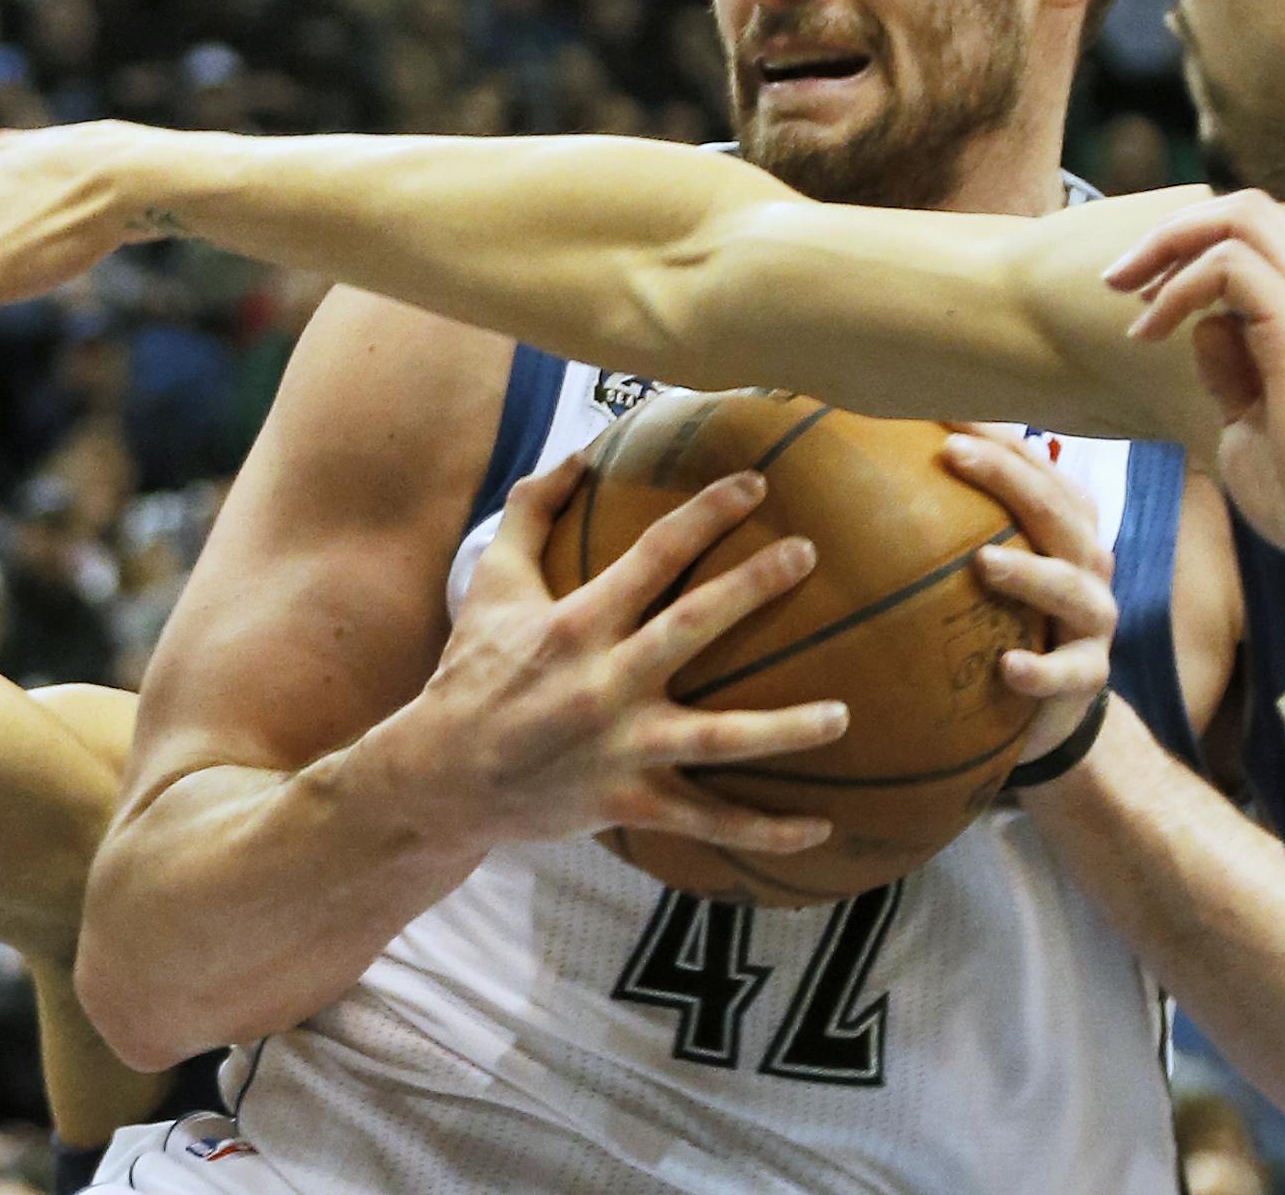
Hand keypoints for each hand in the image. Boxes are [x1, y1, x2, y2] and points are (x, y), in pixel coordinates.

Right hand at [412, 453, 847, 852]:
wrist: (441, 776)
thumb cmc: (473, 670)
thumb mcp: (491, 583)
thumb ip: (531, 511)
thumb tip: (582, 452)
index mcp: (578, 622)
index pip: (654, 553)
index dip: (707, 513)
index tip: (758, 484)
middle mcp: (605, 682)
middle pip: (693, 627)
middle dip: (753, 587)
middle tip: (807, 553)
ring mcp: (622, 747)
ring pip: (718, 739)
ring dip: (784, 730)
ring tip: (843, 715)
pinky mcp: (630, 802)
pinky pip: (707, 821)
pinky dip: (764, 833)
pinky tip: (820, 829)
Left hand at [940, 427, 1115, 757]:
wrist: (1049, 702)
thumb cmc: (1003, 614)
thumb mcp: (984, 560)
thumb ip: (947, 516)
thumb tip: (865, 458)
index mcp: (1063, 522)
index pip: (1035, 465)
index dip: (995, 435)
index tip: (940, 409)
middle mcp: (1085, 562)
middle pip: (1056, 511)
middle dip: (1007, 478)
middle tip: (953, 454)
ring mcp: (1092, 619)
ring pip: (1070, 587)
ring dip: (1029, 572)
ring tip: (984, 561)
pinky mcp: (1087, 676)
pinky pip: (1068, 674)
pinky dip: (1040, 670)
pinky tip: (1007, 666)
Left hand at [1104, 190, 1284, 598]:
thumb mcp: (1253, 416)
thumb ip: (1233, 365)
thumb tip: (1204, 326)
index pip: (1259, 234)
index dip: (1192, 248)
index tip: (1142, 295)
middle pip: (1246, 208)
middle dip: (1171, 231)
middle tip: (1116, 280)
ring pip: (1237, 219)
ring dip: (1166, 250)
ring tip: (1126, 301)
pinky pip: (1228, 268)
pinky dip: (1178, 290)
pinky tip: (1149, 333)